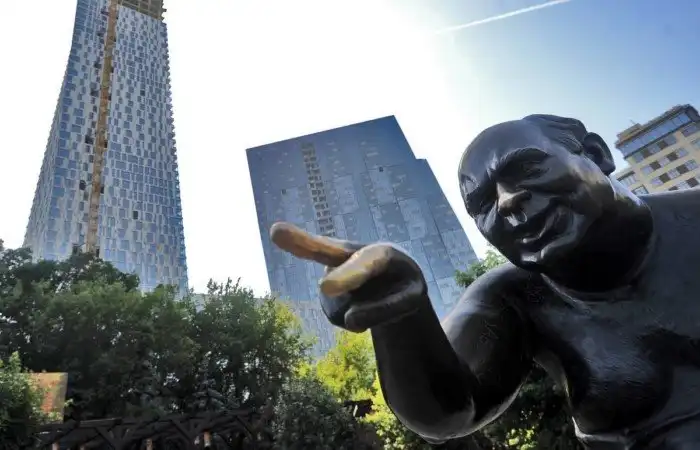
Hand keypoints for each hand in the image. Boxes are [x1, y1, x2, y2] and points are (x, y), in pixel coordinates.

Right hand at [270, 222, 427, 331]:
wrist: (392, 280)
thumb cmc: (404, 284)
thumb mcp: (411, 299)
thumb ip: (387, 310)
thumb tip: (349, 320)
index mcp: (380, 253)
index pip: (365, 265)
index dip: (347, 276)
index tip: (326, 288)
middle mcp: (352, 255)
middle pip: (323, 248)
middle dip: (301, 241)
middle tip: (276, 231)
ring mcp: (333, 271)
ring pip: (339, 306)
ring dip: (360, 314)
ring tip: (375, 298)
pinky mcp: (326, 292)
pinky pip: (337, 316)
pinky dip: (352, 319)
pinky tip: (359, 302)